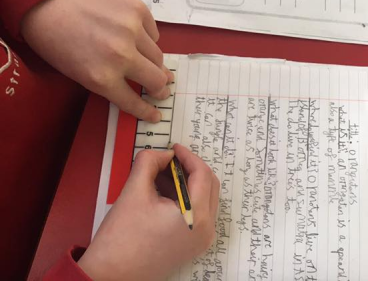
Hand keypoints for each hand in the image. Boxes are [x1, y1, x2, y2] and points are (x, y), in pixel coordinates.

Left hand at [21, 0, 171, 121]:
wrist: (50, 2)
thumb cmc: (59, 43)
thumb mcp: (80, 74)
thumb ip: (112, 82)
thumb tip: (141, 86)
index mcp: (102, 77)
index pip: (134, 101)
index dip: (147, 111)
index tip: (156, 114)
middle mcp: (122, 55)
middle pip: (156, 80)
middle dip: (160, 89)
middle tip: (161, 89)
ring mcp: (132, 30)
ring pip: (158, 56)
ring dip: (154, 63)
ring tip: (148, 62)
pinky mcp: (138, 10)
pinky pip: (154, 33)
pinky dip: (148, 39)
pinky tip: (136, 37)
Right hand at [78, 144, 219, 280]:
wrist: (110, 276)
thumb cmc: (121, 241)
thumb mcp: (134, 192)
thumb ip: (149, 162)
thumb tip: (163, 155)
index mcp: (196, 216)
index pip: (202, 174)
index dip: (188, 156)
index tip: (174, 148)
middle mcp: (206, 229)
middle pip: (208, 184)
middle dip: (189, 168)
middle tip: (169, 160)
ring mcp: (202, 239)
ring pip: (205, 198)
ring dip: (188, 182)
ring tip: (162, 175)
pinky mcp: (193, 245)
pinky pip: (199, 212)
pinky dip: (187, 198)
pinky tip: (164, 192)